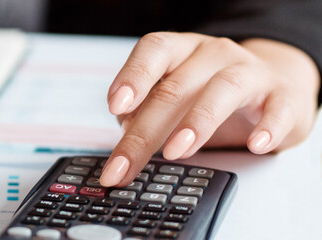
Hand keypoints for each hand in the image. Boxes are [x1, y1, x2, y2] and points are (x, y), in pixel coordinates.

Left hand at [99, 32, 319, 186]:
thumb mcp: (175, 97)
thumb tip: (126, 130)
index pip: (154, 51)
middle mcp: (213, 54)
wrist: (272, 89)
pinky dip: (267, 127)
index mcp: (182, 50)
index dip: (133, 76)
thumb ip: (148, 109)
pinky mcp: (281, 97)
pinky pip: (277, 109)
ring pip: (222, 90)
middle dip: (144, 132)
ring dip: (197, 122)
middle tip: (123, 166)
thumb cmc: (212, 95)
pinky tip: (254, 145)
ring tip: (175, 152)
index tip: (115, 106)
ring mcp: (249, 72)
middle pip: (175, 87)